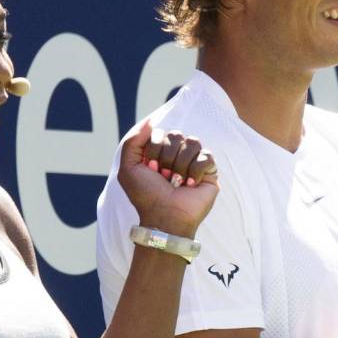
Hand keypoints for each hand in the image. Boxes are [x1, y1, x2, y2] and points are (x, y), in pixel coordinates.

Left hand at [118, 120, 218, 235]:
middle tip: (164, 177)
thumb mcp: (128, 168)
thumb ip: (133, 140)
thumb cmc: (146, 195)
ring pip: (193, 142)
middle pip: (177, 135)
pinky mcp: (209, 171)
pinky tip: (191, 184)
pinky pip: (207, 155)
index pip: (160, 132)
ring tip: (178, 182)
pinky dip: (196, 170)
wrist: (165, 216)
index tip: (151, 169)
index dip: (154, 149)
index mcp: (159, 151)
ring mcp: (194, 162)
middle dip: (167, 158)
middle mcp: (177, 154)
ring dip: (181, 165)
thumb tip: (151, 121)